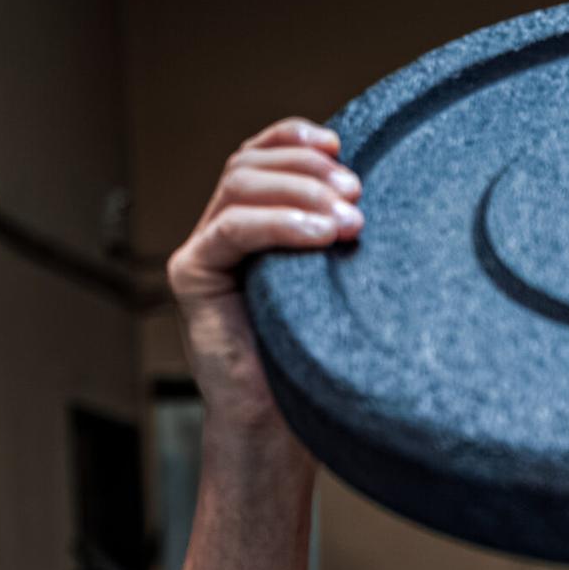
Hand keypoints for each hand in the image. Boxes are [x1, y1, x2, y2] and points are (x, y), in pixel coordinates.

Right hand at [166, 117, 363, 436]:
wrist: (279, 431)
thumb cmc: (312, 368)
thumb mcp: (334, 292)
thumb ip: (337, 242)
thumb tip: (376, 201)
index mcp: (254, 226)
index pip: (263, 156)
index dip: (295, 138)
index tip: (341, 145)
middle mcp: (221, 231)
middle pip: (251, 164)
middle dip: (307, 168)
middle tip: (357, 191)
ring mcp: (202, 250)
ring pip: (240, 186)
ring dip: (300, 191)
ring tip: (349, 218)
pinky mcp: (192, 275)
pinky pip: (231, 230)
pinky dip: (278, 223)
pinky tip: (320, 236)